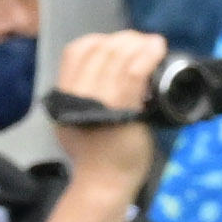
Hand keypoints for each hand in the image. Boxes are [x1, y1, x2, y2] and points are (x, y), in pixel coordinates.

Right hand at [41, 29, 172, 198]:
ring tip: (155, 44)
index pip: (76, 51)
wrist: (105, 182)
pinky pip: (133, 74)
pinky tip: (158, 50)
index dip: (102, 40)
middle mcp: (75, 94)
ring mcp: (96, 101)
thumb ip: (84, 93)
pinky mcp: (120, 110)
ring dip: (140, 45)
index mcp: (64, 94)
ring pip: (117, 57)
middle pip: (100, 50)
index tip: (123, 43)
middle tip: (146, 43)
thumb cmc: (99, 152)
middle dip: (127, 40)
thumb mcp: (77, 118)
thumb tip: (109, 69)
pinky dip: (148, 56)